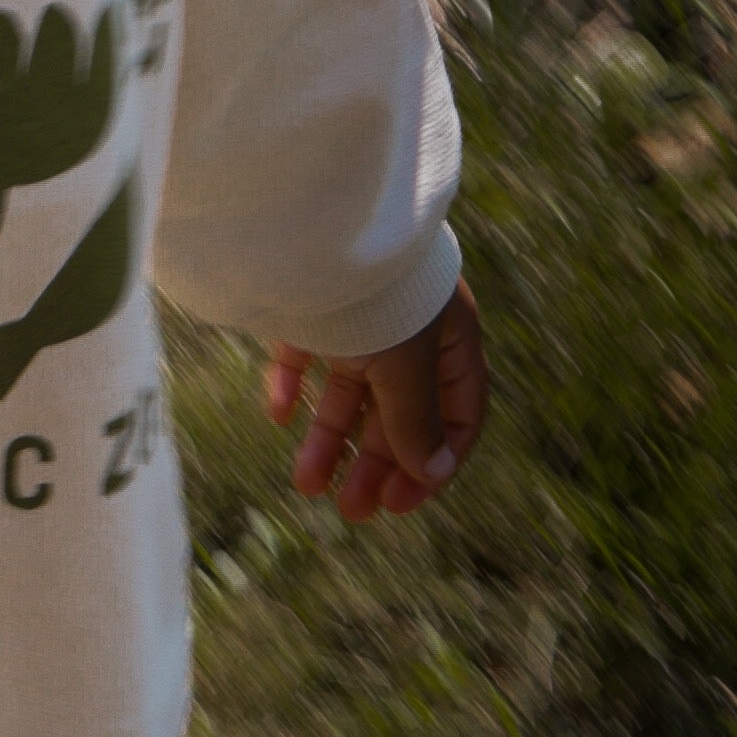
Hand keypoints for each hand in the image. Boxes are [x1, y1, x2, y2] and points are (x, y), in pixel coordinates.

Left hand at [265, 280, 487, 522]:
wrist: (313, 224)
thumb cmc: (377, 292)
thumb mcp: (404, 364)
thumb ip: (417, 420)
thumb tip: (433, 472)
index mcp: (449, 337)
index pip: (459, 411)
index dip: (437, 460)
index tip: (405, 502)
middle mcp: (407, 330)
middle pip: (399, 411)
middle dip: (376, 463)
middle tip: (351, 512)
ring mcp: (356, 319)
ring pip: (348, 392)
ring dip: (330, 441)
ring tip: (307, 486)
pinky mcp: (308, 309)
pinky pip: (303, 357)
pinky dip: (291, 387)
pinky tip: (277, 419)